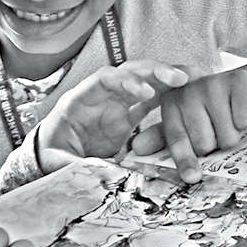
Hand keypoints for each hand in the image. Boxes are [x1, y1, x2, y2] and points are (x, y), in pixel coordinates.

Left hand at [36, 60, 188, 170]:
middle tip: (180, 77)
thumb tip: (96, 175)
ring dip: (168, 78)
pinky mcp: (126, 114)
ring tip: (195, 78)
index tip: (147, 92)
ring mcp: (115, 102)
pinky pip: (150, 99)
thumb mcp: (56, 162)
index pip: (104, 82)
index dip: (127, 83)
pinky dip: (170, 94)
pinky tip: (192, 92)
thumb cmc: (51, 155)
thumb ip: (74, 166)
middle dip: (154, 72)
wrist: (52, 155)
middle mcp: (100, 95)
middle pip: (128, 73)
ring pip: (144, 81)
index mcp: (81, 100)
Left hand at [130, 65, 246, 182]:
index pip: (176, 140)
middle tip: (221, 131)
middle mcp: (190, 91)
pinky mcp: (240, 83)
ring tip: (234, 121)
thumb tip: (136, 149)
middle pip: (204, 144)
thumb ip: (164, 138)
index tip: (192, 177)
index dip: (186, 161)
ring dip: (235, 135)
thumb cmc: (219, 111)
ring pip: (227, 137)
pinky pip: (243, 122)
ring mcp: (214, 84)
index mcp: (173, 103)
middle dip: (217, 145)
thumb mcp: (191, 125)